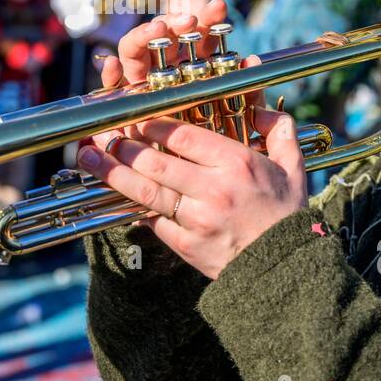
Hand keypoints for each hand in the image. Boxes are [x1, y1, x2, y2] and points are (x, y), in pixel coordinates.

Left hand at [77, 109, 306, 279]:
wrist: (285, 271)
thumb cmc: (287, 216)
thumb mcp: (293, 169)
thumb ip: (279, 132)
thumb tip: (262, 108)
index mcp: (236, 163)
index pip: (180, 135)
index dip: (150, 123)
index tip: (134, 116)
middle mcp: (212, 189)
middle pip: (153, 161)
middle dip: (121, 145)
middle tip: (101, 133)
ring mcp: (196, 220)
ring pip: (143, 191)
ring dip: (111, 172)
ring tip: (87, 157)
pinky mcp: (186, 245)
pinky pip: (152, 221)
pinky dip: (133, 206)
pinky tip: (114, 192)